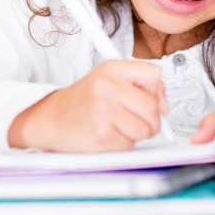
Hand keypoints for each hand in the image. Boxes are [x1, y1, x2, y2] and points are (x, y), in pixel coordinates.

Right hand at [8, 60, 167, 152]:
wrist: (50, 119)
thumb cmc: (82, 101)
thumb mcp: (108, 81)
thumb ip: (140, 87)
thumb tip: (164, 106)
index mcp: (111, 69)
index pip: (154, 74)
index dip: (155, 92)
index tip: (144, 99)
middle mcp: (107, 86)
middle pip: (153, 108)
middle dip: (149, 120)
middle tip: (132, 120)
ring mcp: (103, 110)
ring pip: (145, 129)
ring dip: (135, 135)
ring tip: (115, 127)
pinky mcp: (102, 135)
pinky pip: (129, 145)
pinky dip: (121, 145)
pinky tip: (105, 136)